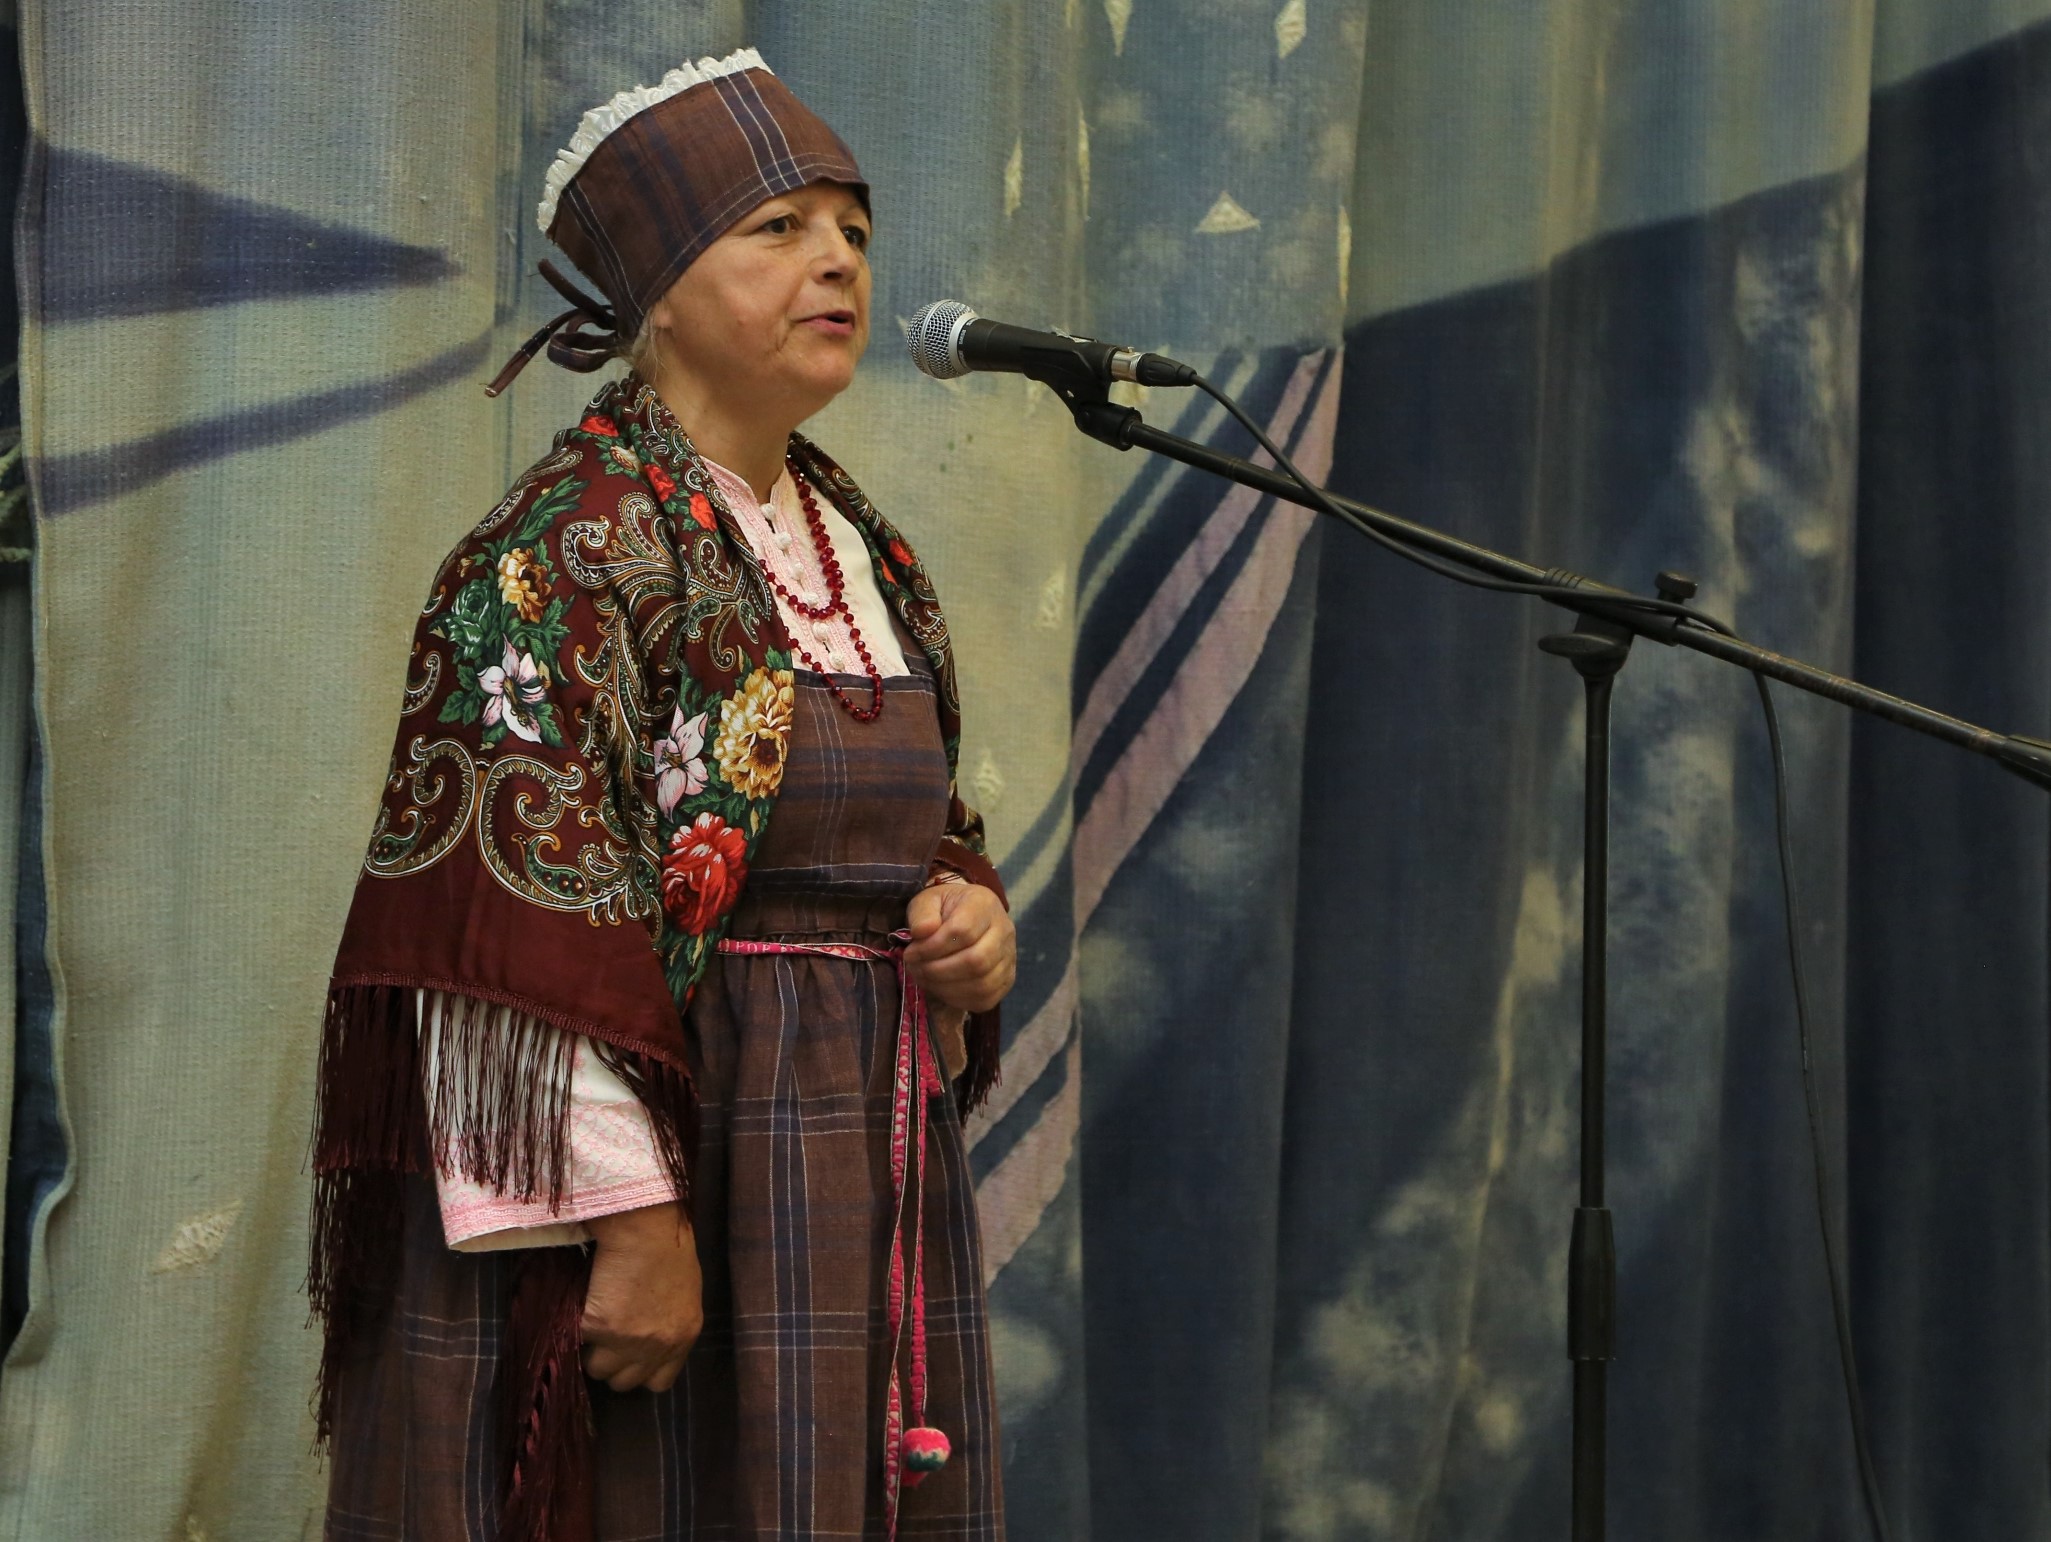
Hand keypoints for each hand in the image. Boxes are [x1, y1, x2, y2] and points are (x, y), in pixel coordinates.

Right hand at [581, 1202, 701, 1392]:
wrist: (646, 1228)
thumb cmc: (669, 1249)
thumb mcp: (683, 1295)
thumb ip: (669, 1324)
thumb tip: (650, 1339)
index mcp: (683, 1337)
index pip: (659, 1382)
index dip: (640, 1371)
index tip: (629, 1357)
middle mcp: (657, 1346)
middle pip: (624, 1383)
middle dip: (613, 1363)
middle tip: (606, 1336)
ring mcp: (627, 1340)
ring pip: (596, 1368)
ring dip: (590, 1349)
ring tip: (593, 1320)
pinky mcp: (599, 1327)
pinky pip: (578, 1340)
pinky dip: (575, 1326)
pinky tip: (583, 1304)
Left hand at [903, 882, 1014, 1014]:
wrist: (966, 916)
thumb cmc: (943, 910)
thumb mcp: (927, 901)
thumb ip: (922, 914)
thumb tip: (922, 932)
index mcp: (985, 905)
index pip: (963, 931)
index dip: (932, 947)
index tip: (910, 952)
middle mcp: (1004, 931)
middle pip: (976, 960)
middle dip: (938, 970)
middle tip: (916, 968)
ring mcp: (1009, 958)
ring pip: (982, 983)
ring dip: (945, 987)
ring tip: (925, 978)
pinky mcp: (1007, 980)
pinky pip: (985, 998)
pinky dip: (958, 999)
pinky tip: (940, 988)